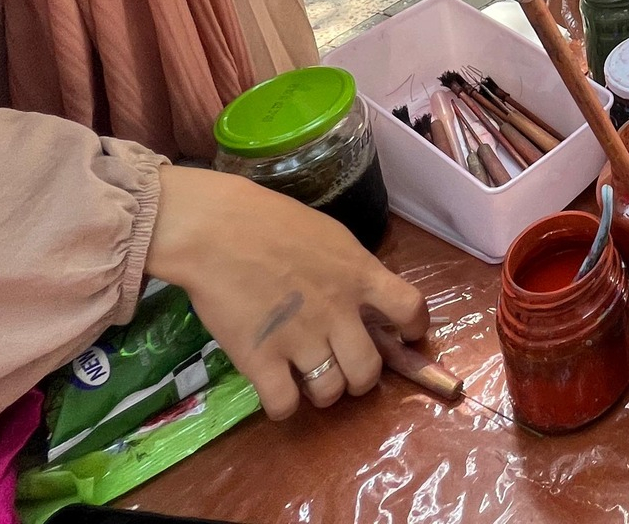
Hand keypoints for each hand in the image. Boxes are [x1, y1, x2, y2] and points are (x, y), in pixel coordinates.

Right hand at [146, 165, 427, 421]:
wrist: (214, 229)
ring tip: (310, 382)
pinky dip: (284, 407)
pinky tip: (277, 393)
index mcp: (359, 274)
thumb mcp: (330, 235)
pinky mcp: (260, 359)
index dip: (414, 329)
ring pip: (330, 392)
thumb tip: (365, 295)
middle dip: (360, 377)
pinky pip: (284, 404)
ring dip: (324, 393)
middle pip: (369, 369)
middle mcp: (338, 312)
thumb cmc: (270, 220)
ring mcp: (300, 339)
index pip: (410, 308)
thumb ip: (352, 269)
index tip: (406, 336)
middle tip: (345, 370)